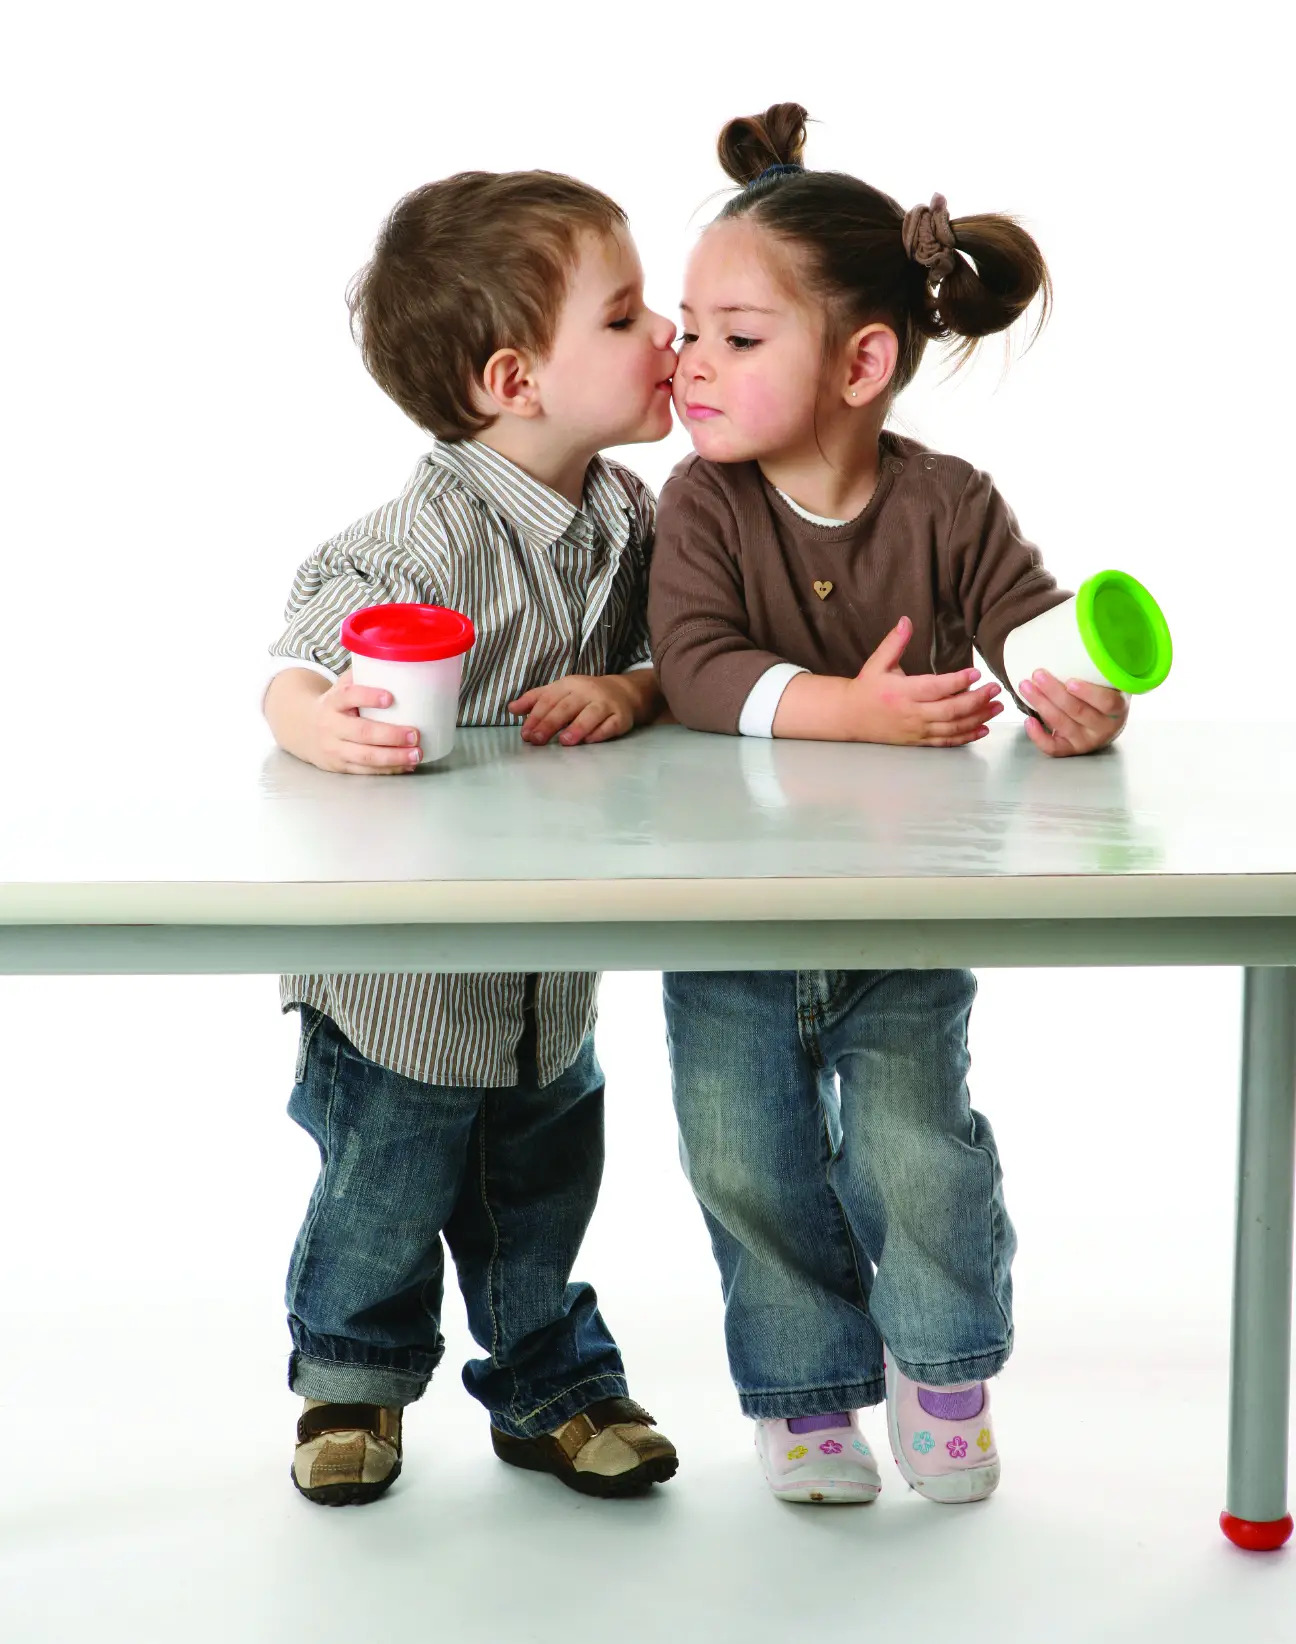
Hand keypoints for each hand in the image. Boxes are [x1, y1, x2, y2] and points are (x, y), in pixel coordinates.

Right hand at [303, 669, 422, 773]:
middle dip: (391, 735)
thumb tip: (399, 660)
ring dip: (394, 758)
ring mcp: (334, 749)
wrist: (301, 730)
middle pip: (362, 732)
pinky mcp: (340, 767)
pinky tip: (407, 766)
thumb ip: (363, 676)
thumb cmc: (334, 705)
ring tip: (416, 755)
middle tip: (415, 734)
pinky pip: (366, 771)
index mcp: (332, 701)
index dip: (368, 696)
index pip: (348, 696)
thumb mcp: (340, 687)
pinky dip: (388, 769)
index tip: (390, 697)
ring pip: (366, 757)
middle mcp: (331, 726)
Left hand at [508, 674, 640, 745]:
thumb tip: (511, 709)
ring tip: (564, 742)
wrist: (622, 692)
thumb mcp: (559, 692)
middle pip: (567, 707)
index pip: (549, 699)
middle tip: (537, 740)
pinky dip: (600, 733)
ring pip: (591, 714)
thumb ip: (535, 700)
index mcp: (569, 684)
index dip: (536, 716)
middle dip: (550, 723)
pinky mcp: (620, 717)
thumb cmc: (584, 696)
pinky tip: (589, 741)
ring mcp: (606, 704)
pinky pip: (610, 725)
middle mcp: (588, 692)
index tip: (526, 733)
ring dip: (577, 728)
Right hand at [842, 617, 1003, 746]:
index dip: (958, 681)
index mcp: (903, 692)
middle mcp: (912, 713)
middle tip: (995, 689)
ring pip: (953, 727)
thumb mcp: (878, 662)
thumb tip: (907, 620)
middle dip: (977, 700)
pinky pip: (946, 741)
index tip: (976, 673)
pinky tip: (982, 728)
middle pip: (950, 710)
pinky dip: (966, 736)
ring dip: (978, 718)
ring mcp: (917, 729)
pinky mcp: (919, 740)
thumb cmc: (866, 688)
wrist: (850, 716)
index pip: (936, 687)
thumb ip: (895, 642)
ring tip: (997, 707)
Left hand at [1019, 671, 1128, 757]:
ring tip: (1025, 686)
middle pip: (1078, 711)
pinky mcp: (1070, 750)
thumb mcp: (1109, 681)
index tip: (1070, 681)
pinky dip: (1038, 736)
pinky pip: (1053, 748)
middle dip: (1054, 692)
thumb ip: (1100, 665)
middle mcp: (1104, 728)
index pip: (1107, 703)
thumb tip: (1082, 631)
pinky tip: (1028, 720)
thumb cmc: (1102, 694)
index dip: (1089, 693)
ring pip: (1061, 724)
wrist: (1104, 722)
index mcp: (1118, 708)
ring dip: (1041, 704)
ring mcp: (1086, 741)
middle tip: (1038, 674)